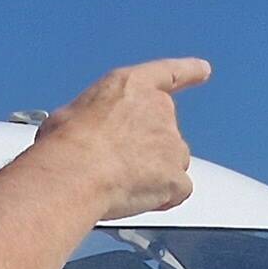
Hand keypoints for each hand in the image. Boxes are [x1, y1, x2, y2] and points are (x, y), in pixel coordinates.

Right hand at [29, 58, 205, 221]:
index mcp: (131, 86)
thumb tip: (80, 137)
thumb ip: (90, 121)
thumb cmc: (64, 144)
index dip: (188, 71)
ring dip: (153, 176)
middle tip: (115, 166)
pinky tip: (134, 199)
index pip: (169, 73)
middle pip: (164, 132)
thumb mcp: (69, 116)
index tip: (203, 69)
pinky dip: (162, 199)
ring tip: (120, 184)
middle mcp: (158, 109)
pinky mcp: (176, 176)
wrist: (74, 172)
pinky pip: (177, 191)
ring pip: (172, 164)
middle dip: (147, 151)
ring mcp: (171, 143)